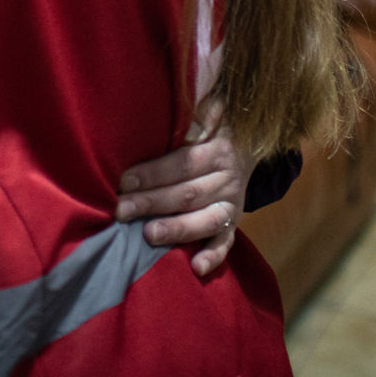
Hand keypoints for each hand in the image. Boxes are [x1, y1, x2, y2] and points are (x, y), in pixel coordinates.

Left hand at [115, 100, 256, 277]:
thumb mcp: (214, 108)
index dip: (153, 173)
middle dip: (152, 203)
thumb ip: (199, 112)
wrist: (255, 141)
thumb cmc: (219, 123)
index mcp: (218, 150)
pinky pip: (227, 242)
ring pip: (205, 220)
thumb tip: (180, 116)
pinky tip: (196, 268)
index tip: (123, 180)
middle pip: (187, 194)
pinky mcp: (234, 221)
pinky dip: (214, 255)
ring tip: (148, 235)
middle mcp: (227, 178)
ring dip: (177, 229)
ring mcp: (232, 203)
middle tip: (120, 211)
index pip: (182, 163)